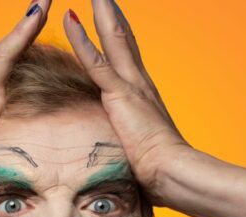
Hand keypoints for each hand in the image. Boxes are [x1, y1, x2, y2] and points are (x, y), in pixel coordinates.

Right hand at [0, 0, 51, 209]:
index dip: (9, 62)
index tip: (23, 48)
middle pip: (3, 59)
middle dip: (23, 37)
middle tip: (44, 7)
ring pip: (9, 49)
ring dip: (30, 23)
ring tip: (46, 0)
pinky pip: (10, 51)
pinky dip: (26, 28)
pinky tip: (42, 6)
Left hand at [63, 0, 190, 205]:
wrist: (174, 172)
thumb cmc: (161, 171)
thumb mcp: (141, 152)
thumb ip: (132, 145)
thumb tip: (128, 156)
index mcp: (142, 94)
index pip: (127, 53)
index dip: (117, 30)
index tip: (108, 10)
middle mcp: (138, 82)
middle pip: (122, 36)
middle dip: (109, 11)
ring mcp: (130, 86)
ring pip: (112, 38)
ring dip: (100, 11)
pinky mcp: (119, 95)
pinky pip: (97, 61)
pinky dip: (83, 38)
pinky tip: (71, 17)